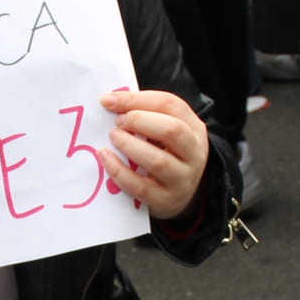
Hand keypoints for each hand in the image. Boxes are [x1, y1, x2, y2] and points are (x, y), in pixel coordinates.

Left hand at [98, 89, 209, 221]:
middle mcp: (194, 153)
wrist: (179, 196)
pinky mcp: (166, 200)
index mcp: (194, 128)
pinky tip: (105, 158)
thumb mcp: (165, 132)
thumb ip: (146, 115)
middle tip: (117, 122)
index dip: (137, 99)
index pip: (170, 104)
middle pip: (172, 130)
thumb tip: (110, 101)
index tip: (108, 100)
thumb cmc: (165, 154)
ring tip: (112, 136)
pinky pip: (140, 186)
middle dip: (139, 121)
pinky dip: (119, 171)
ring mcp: (182, 179)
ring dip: (129, 145)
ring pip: (157, 161)